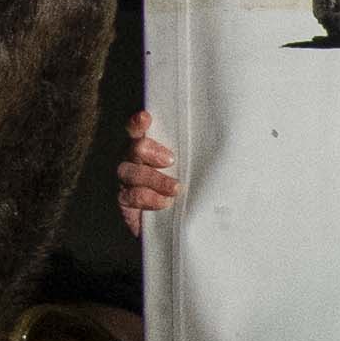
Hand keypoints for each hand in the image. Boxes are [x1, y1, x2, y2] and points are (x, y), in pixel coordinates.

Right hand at [113, 109, 186, 228]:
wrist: (174, 223)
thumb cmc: (186, 189)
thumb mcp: (190, 170)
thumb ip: (191, 156)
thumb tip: (215, 143)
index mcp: (146, 148)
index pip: (136, 130)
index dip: (137, 123)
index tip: (146, 117)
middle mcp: (131, 160)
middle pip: (134, 148)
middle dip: (152, 151)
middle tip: (171, 160)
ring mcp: (125, 180)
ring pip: (130, 172)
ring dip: (154, 179)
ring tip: (175, 188)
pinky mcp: (123, 200)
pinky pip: (131, 196)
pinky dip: (149, 198)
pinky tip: (165, 202)